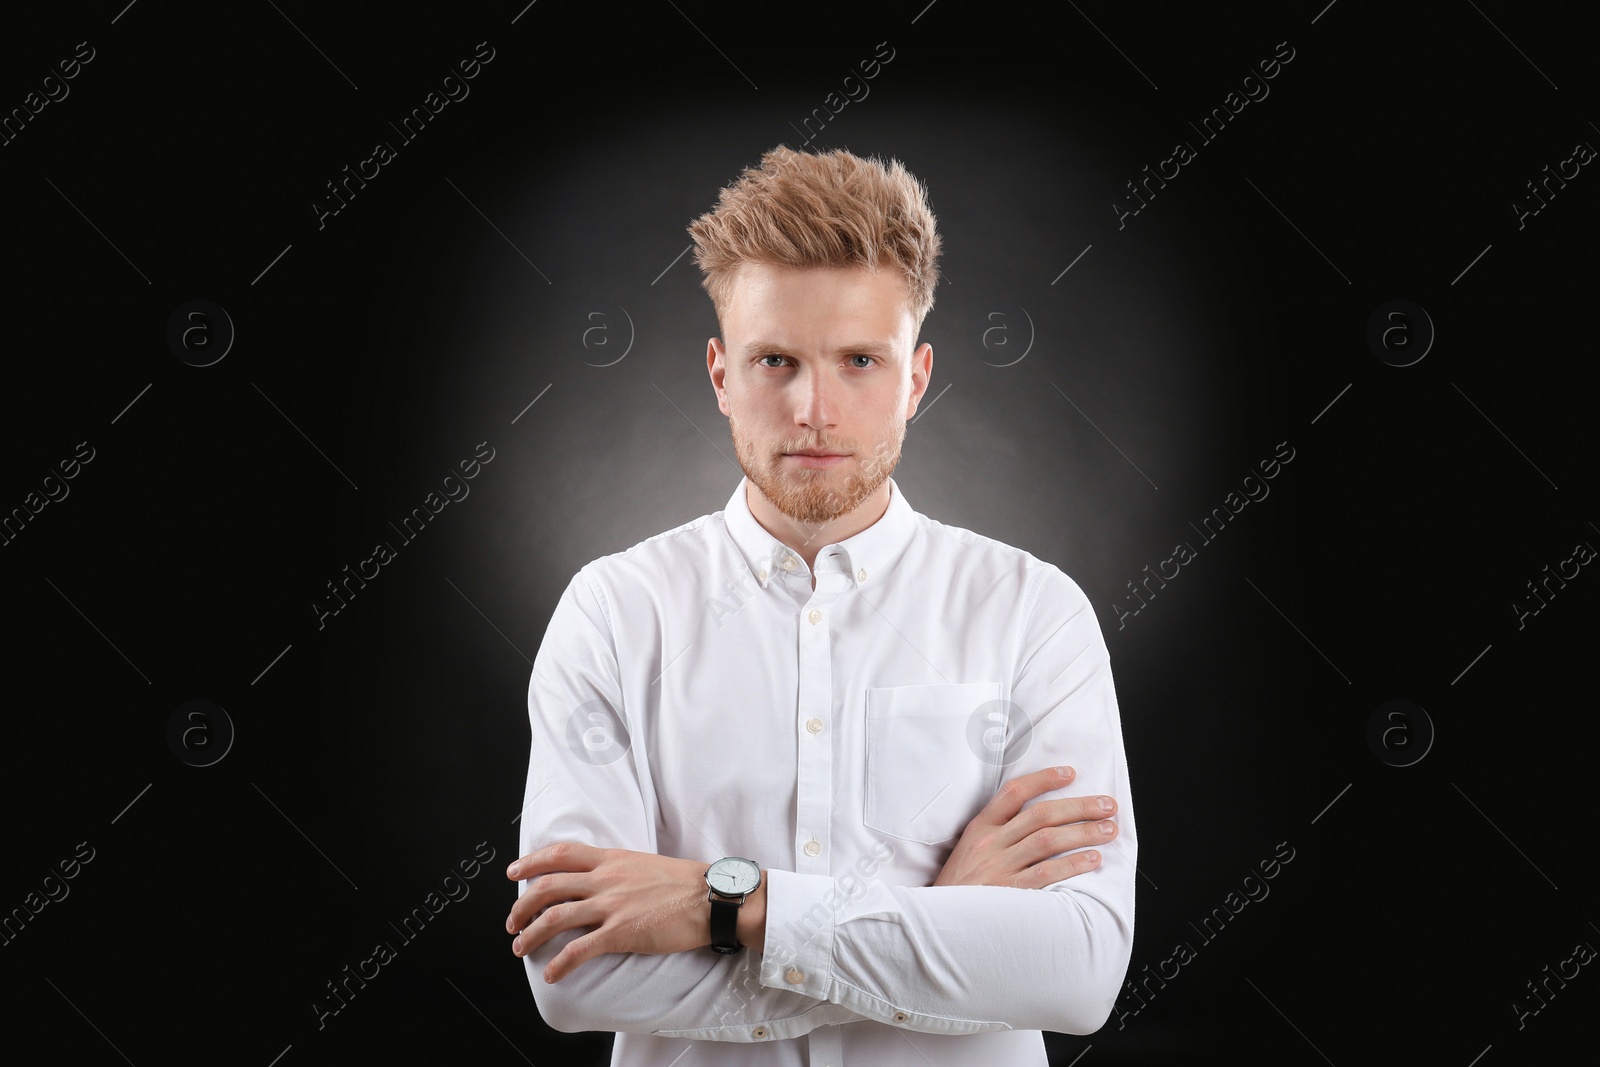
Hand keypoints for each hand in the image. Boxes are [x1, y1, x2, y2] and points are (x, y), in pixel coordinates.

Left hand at [504, 843, 761, 982]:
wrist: (711, 898)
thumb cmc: (684, 882)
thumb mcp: (644, 863)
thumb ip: (617, 868)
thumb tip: (598, 878)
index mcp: (612, 859)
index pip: (561, 853)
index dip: (531, 861)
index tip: (514, 871)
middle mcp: (606, 878)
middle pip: (548, 886)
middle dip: (522, 905)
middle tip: (512, 921)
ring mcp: (612, 905)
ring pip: (555, 917)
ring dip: (531, 934)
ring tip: (520, 947)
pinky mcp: (621, 932)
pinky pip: (579, 949)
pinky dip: (560, 963)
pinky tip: (553, 974)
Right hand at [932, 766, 1117, 887]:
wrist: (935, 923)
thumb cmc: (957, 889)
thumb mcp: (967, 851)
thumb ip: (996, 834)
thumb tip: (1036, 821)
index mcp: (979, 828)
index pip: (1014, 792)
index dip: (1044, 779)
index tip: (1070, 773)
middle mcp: (990, 842)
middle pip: (1041, 814)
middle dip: (1080, 807)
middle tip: (1108, 805)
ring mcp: (999, 866)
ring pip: (1049, 840)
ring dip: (1084, 832)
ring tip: (1109, 829)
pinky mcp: (1008, 892)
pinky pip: (1046, 873)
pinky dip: (1073, 864)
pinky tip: (1093, 859)